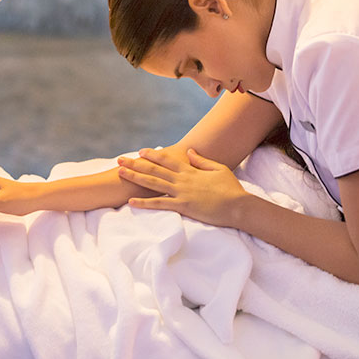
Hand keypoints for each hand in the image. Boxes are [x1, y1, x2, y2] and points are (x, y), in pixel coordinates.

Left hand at [116, 148, 248, 227]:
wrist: (238, 206)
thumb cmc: (231, 188)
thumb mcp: (218, 169)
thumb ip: (202, 160)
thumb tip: (189, 151)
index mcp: (190, 171)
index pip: (167, 160)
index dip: (153, 155)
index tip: (140, 151)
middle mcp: (182, 180)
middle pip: (154, 170)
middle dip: (136, 164)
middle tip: (120, 160)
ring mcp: (181, 193)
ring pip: (153, 184)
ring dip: (135, 178)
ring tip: (120, 173)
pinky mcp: (183, 206)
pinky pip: (160, 204)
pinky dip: (145, 203)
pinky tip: (132, 201)